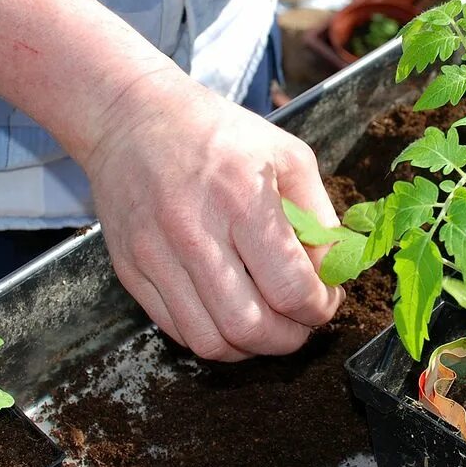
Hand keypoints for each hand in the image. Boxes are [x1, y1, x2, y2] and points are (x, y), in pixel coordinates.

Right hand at [77, 68, 342, 361]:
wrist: (132, 118)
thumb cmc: (217, 133)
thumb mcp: (286, 155)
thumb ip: (319, 216)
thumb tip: (334, 272)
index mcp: (241, 199)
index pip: (290, 287)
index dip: (319, 308)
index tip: (325, 300)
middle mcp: (194, 232)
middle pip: (250, 327)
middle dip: (290, 338)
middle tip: (301, 321)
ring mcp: (156, 256)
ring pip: (211, 342)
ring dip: (251, 348)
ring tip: (268, 325)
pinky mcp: (131, 272)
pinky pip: (177, 331)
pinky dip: (213, 337)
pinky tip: (230, 315)